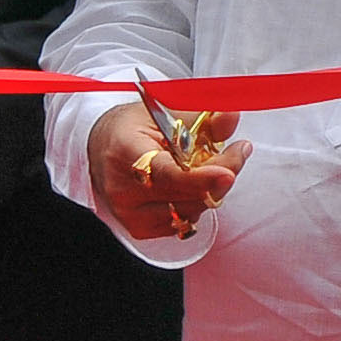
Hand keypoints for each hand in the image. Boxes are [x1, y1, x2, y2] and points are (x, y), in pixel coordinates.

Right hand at [88, 100, 248, 241]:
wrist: (103, 147)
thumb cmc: (134, 127)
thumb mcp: (166, 111)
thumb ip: (202, 117)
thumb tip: (231, 116)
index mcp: (125, 152)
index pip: (167, 174)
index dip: (201, 177)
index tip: (229, 172)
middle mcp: (123, 189)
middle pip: (186, 194)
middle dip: (222, 174)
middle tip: (238, 151)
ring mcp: (129, 213)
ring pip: (191, 211)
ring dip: (210, 189)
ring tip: (207, 164)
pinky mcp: (139, 229)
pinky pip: (184, 223)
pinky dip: (195, 203)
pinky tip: (189, 185)